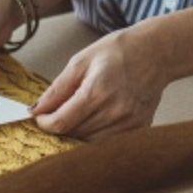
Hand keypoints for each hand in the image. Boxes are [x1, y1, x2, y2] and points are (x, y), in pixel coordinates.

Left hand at [30, 28, 168, 138]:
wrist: (156, 52)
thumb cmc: (119, 51)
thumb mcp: (81, 61)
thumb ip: (57, 88)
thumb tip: (36, 109)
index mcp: (98, 91)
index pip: (62, 122)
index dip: (45, 123)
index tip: (39, 118)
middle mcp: (115, 111)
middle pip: (75, 133)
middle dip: (60, 125)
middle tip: (56, 112)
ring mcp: (129, 123)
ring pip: (90, 142)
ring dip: (77, 131)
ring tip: (78, 111)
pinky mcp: (139, 128)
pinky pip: (108, 141)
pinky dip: (96, 133)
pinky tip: (96, 116)